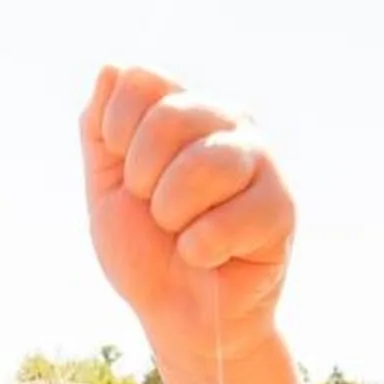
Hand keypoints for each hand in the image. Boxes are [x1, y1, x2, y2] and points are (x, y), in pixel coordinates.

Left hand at [79, 64, 294, 375]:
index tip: (126, 174)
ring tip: (183, 233)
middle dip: (143, 179)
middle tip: (158, 211)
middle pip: (170, 118)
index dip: (117, 132)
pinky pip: (226, 220)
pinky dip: (200, 250)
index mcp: (188, 109)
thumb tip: (112, 67)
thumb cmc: (147, 250)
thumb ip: (100, 130)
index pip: (142, 80)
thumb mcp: (107, 188)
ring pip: (204, 164)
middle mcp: (232, 121)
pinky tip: (212, 257)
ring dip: (172, 214)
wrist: (178, 317)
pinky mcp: (283, 208)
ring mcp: (263, 162)